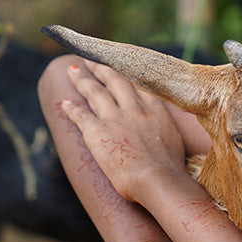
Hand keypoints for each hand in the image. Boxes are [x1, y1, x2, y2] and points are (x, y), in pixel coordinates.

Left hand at [61, 61, 184, 201]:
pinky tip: (65, 103)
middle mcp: (134, 108)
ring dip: (82, 80)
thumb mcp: (176, 141)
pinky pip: (80, 115)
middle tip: (92, 62)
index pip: (138, 84)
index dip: (126, 73)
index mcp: (155, 110)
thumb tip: (165, 133)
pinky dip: (71, 108)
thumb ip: (167, 130)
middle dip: (101, 69)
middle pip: (114, 81)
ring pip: (94, 92)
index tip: (118, 68)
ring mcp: (114, 118)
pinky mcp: (97, 132)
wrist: (157, 179)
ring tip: (73, 71)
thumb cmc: (171, 168)